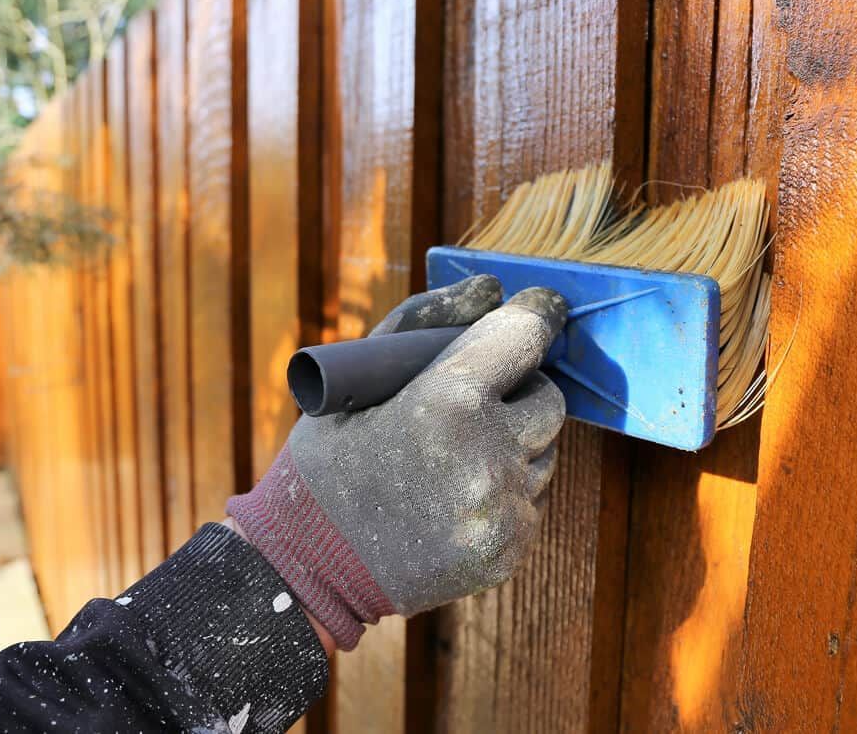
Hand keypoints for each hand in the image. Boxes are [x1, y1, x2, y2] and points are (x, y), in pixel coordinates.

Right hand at [227, 275, 567, 649]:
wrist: (306, 566)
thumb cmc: (328, 461)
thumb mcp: (358, 380)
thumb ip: (425, 322)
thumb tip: (492, 290)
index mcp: (448, 401)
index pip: (526, 336)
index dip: (534, 317)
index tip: (538, 310)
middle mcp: (486, 455)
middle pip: (550, 399)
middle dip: (521, 390)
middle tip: (476, 400)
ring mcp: (501, 510)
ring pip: (544, 454)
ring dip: (513, 446)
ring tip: (450, 460)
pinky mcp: (506, 551)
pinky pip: (530, 502)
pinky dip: (504, 493)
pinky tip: (451, 500)